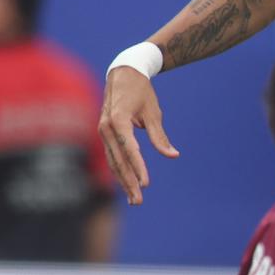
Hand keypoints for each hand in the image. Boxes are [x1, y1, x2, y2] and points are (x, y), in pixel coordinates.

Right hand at [100, 65, 178, 205]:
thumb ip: (160, 136)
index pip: (129, 149)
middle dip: (129, 182)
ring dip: (123, 181)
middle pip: (118, 160)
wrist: (122, 74)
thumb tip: (173, 155)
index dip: (138, 167)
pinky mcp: (103, 133)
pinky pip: (111, 156)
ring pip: (113, 161)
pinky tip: (126, 185)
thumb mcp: (153, 112)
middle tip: (139, 201)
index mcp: (118, 120)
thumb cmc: (141, 91)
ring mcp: (102, 131)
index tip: (146, 183)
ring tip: (134, 199)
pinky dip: (119, 171)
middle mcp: (106, 127)